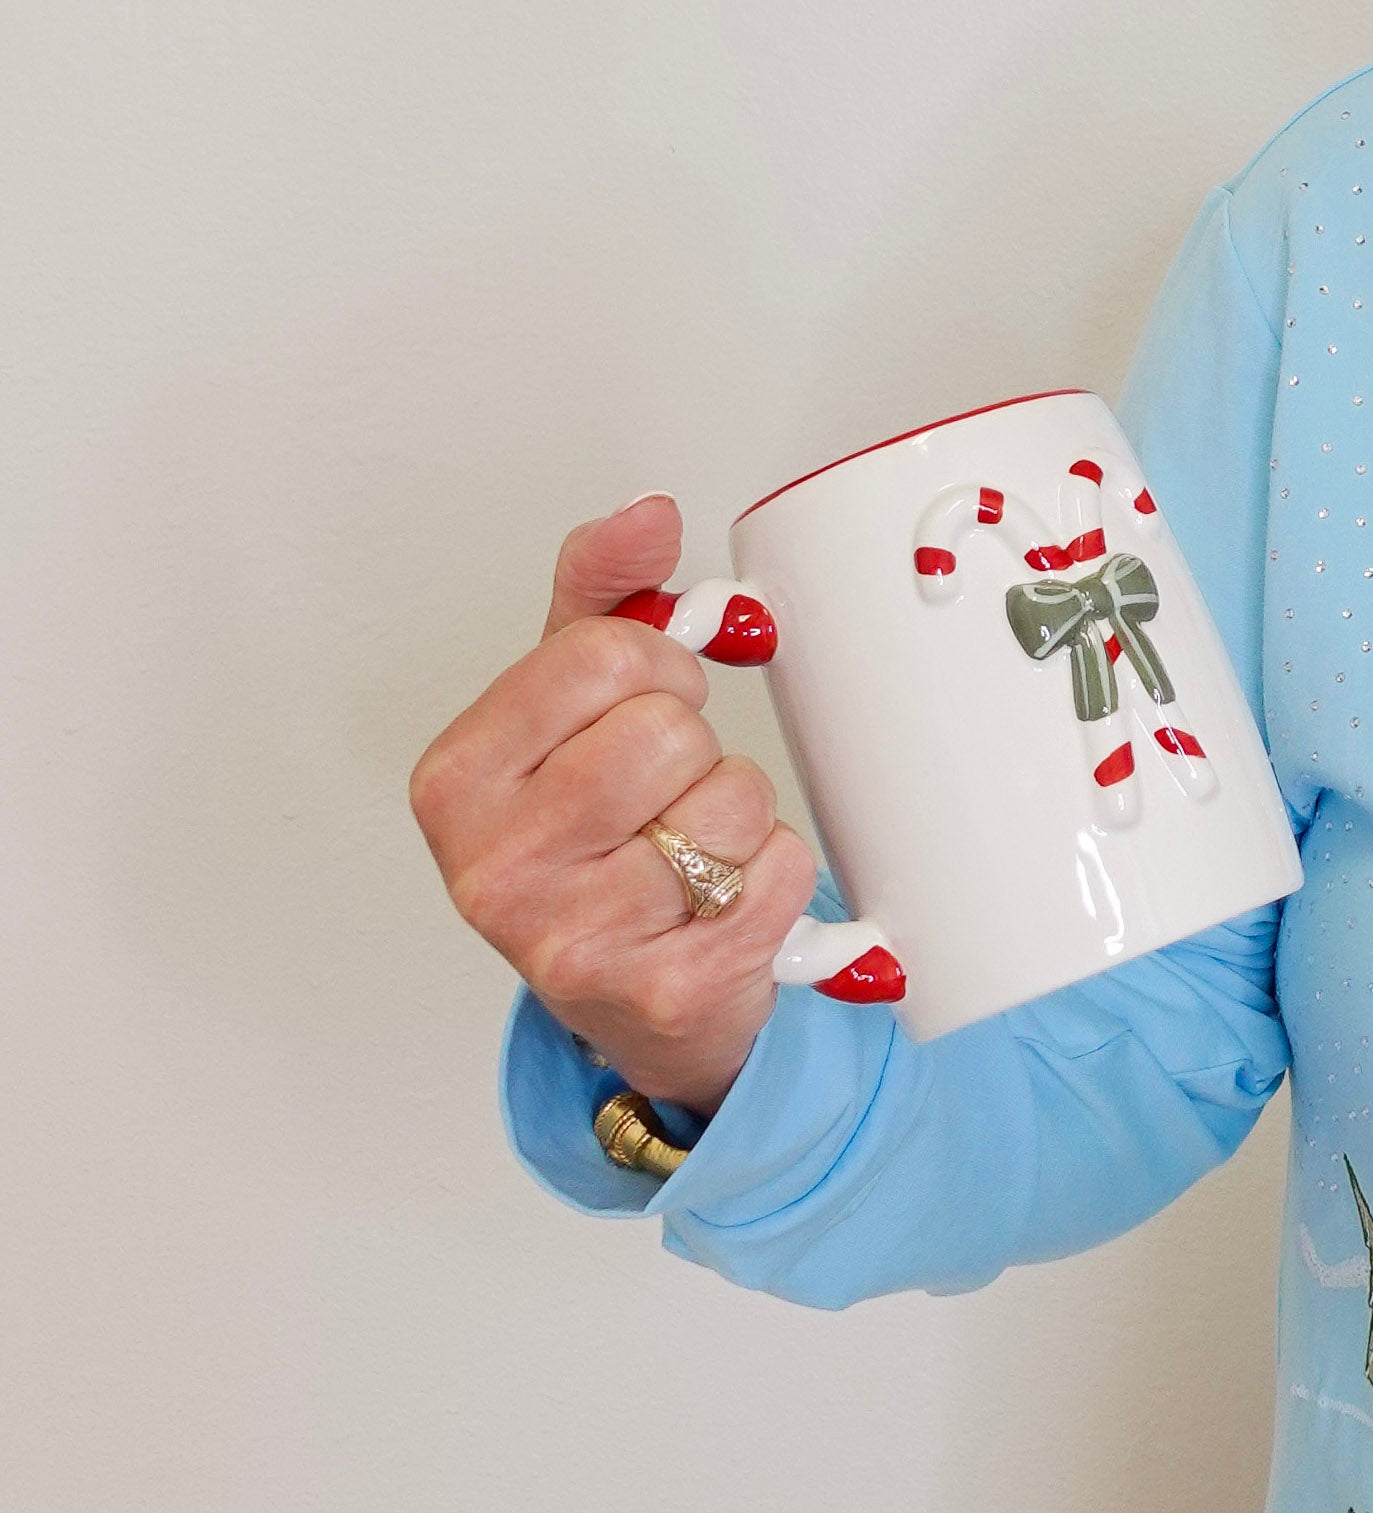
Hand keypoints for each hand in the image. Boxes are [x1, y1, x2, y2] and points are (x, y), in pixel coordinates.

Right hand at [409, 497, 817, 1118]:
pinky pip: (776, 877)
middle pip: (666, 732)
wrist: (628, 995)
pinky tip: (720, 903)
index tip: (641, 703)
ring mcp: (573, 942)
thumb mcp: (569, 706)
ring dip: (737, 817)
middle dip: (692, 748)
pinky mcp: (664, 996)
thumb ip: (601, 593)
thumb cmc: (591, 839)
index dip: (653, 668)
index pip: (603, 658)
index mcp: (456, 781)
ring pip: (730, 802)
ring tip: (689, 852)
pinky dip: (773, 878)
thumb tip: (646, 516)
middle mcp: (495, 869)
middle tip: (664, 792)